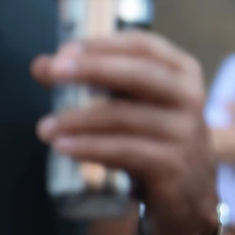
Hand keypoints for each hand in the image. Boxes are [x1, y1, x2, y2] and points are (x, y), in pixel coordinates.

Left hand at [34, 31, 219, 234]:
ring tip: (47, 126)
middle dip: (92, 69)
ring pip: (126, 116)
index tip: (65, 51)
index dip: (103, 44)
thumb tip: (43, 67)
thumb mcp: (135, 103)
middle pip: (140, 74)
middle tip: (52, 72)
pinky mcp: (173, 164)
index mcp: (182, 71)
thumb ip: (96, 82)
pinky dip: (91, 148)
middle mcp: (190, 96)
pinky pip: (125, 151)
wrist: (190, 189)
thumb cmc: (156, 136)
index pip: (144, 45)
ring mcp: (185, 131)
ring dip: (80, 119)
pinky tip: (65, 147)